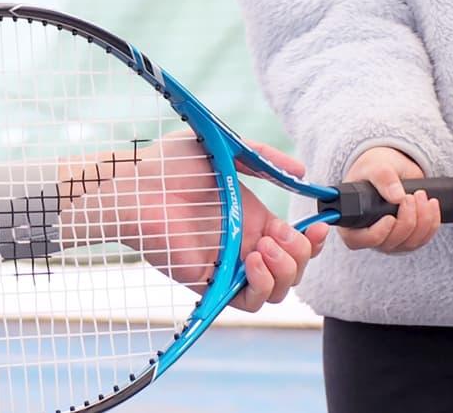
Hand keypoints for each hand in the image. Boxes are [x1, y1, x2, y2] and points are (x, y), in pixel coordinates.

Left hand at [57, 133, 324, 311]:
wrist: (133, 184)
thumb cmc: (169, 164)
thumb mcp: (226, 151)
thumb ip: (264, 158)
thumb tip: (302, 171)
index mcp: (252, 219)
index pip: (296, 241)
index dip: (314, 239)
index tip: (319, 226)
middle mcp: (244, 245)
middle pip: (295, 268)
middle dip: (302, 254)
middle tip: (283, 234)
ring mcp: (229, 266)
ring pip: (279, 290)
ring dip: (286, 270)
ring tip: (264, 247)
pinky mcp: (210, 282)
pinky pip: (250, 301)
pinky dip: (263, 285)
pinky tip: (253, 260)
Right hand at [337, 147, 440, 253]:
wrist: (390, 170)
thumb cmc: (373, 170)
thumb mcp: (374, 167)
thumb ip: (383, 178)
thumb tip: (397, 197)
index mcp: (351, 221)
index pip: (358, 240)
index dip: (376, 234)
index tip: (390, 218)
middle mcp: (370, 236)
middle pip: (390, 242)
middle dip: (406, 220)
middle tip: (410, 196)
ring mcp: (390, 240)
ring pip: (410, 242)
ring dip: (422, 220)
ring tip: (421, 195)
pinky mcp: (408, 239)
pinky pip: (424, 239)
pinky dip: (432, 222)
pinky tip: (431, 204)